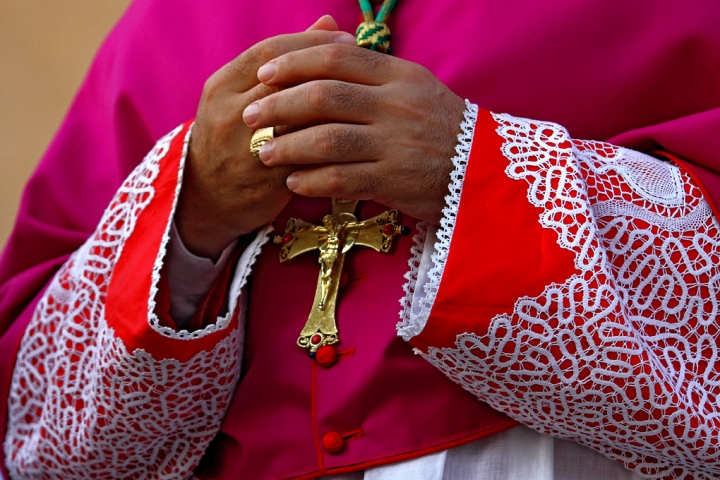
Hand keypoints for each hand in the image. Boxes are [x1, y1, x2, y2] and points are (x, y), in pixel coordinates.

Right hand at [176, 16, 355, 258]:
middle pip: (288, 84)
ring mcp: (248, 151)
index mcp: (223, 86)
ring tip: (364, 102)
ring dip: (337, 111)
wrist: (204, 196)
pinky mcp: (268, 182)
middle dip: (331, 73)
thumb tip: (328, 23)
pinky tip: (358, 138)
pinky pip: (308, 160)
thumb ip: (284, 61)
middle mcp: (232, 115)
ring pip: (299, 123)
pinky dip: (334, 147)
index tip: (348, 40)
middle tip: (365, 68)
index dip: (312, 43)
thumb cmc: (231, 135)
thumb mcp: (242, 93)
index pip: (270, 52)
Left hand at [241, 43, 465, 223]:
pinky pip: (342, 178)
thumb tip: (322, 54)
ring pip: (328, 138)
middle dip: (279, 104)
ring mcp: (397, 144)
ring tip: (264, 152)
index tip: (263, 73)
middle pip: (324, 96)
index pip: (337, 59)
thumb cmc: (441, 130)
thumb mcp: (414, 89)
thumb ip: (371, 73)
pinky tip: (293, 182)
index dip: (294, 63)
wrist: (484, 173)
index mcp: (399, 76)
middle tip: (251, 115)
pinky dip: (311, 179)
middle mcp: (397, 105)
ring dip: (288, 145)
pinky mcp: (396, 181)